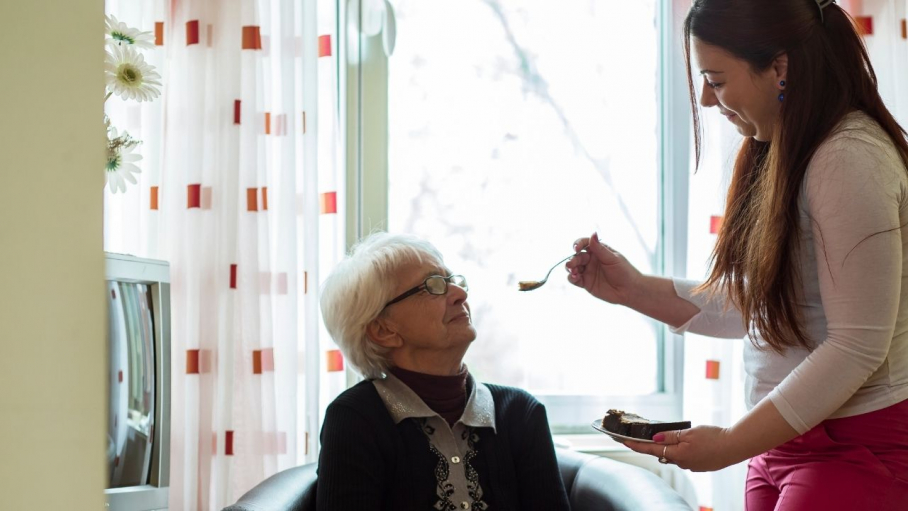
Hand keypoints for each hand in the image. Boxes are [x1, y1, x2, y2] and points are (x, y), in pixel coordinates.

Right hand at [565, 232, 641, 305]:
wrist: (629, 290)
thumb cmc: (624, 271)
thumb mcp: (612, 259)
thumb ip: (600, 248)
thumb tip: (593, 233)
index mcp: (598, 251)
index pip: (584, 243)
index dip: (578, 244)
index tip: (576, 248)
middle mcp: (591, 260)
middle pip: (576, 256)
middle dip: (572, 259)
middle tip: (571, 264)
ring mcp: (587, 271)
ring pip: (573, 267)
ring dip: (570, 268)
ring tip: (573, 271)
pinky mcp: (586, 283)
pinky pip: (574, 279)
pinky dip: (571, 278)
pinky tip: (574, 277)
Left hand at [622, 425, 742, 471]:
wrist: (736, 446)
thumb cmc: (714, 437)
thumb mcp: (689, 433)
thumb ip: (670, 436)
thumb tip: (654, 438)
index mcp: (678, 454)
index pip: (651, 450)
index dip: (636, 445)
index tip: (624, 442)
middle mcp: (683, 463)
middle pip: (662, 453)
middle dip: (654, 445)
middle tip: (644, 435)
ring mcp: (692, 466)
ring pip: (674, 455)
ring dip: (670, 447)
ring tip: (670, 436)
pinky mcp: (700, 465)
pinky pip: (685, 458)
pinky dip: (682, 450)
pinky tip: (689, 443)